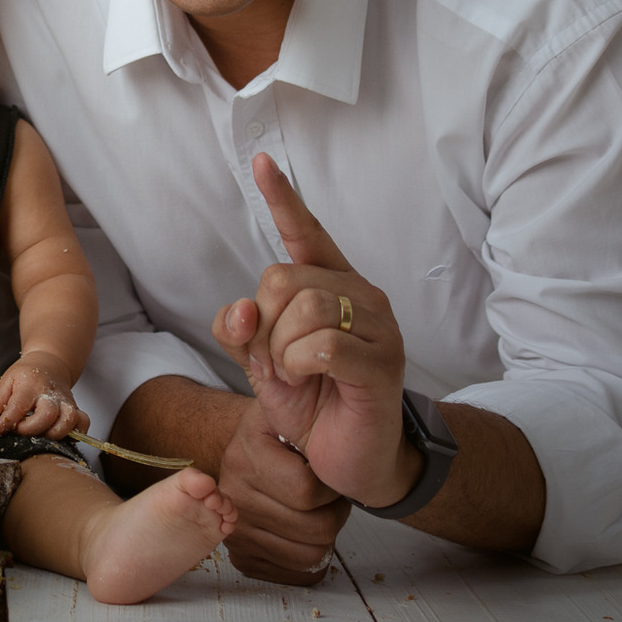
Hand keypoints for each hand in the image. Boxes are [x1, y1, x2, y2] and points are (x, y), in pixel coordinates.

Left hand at [0, 351, 88, 438]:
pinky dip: (75, 433)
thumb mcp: (7, 381)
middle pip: (46, 416)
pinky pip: (83, 422)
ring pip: (68, 421)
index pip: (18, 407)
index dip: (5, 423)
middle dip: (31, 430)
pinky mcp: (75, 408)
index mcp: (30, 385)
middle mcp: (50, 394)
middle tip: (19, 430)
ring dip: (53, 434)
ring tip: (39, 434)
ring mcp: (65, 401)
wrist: (49, 364)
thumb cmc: (26, 374)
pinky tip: (60, 435)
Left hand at [211, 154, 417, 509]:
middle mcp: (360, 295)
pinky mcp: (382, 362)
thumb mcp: (261, 361)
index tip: (261, 162)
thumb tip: (240, 307)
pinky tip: (309, 381)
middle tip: (276, 361)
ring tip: (295, 375)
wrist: (346, 458)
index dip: (283, 198)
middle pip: (283, 278)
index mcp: (331, 285)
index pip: (306, 232)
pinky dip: (299, 365)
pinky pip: (321, 345)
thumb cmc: (310, 402)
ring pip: (303, 309)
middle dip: (263, 326)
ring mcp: (377, 326)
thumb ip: (240, 328)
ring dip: (280, 350)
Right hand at [217, 399, 350, 584]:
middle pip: (315, 529)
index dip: (332, 484)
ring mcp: (234, 531)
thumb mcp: (288, 405)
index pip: (308, 490)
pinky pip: (296, 574)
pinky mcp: (242, 557)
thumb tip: (311, 369)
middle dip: (333, 510)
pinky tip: (307, 532)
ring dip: (325, 534)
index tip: (327, 468)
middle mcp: (231, 496)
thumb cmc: (285, 434)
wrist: (254, 454)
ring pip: (311, 554)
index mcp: (244, 456)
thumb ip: (298, 391)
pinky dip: (312, 558)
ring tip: (317, 509)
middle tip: (327, 493)